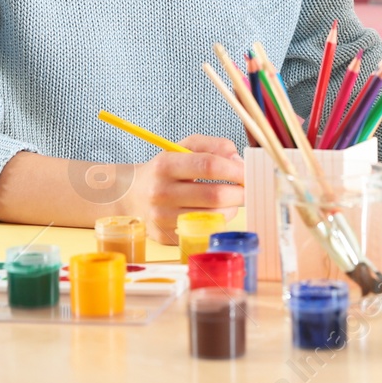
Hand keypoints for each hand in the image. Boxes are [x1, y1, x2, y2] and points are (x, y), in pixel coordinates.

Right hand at [122, 134, 243, 243]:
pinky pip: (203, 231)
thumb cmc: (165, 170)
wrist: (132, 194)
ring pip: (212, 216)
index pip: (209, 166)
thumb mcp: (184, 147)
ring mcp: (161, 218)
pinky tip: (214, 212)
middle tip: (248, 189)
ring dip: (231, 208)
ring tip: (230, 200)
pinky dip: (216, 221)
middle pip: (214, 195)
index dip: (235, 170)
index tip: (249, 173)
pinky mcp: (165, 236)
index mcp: (165, 165)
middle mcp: (161, 192)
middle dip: (239, 192)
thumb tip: (238, 161)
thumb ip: (214, 146)